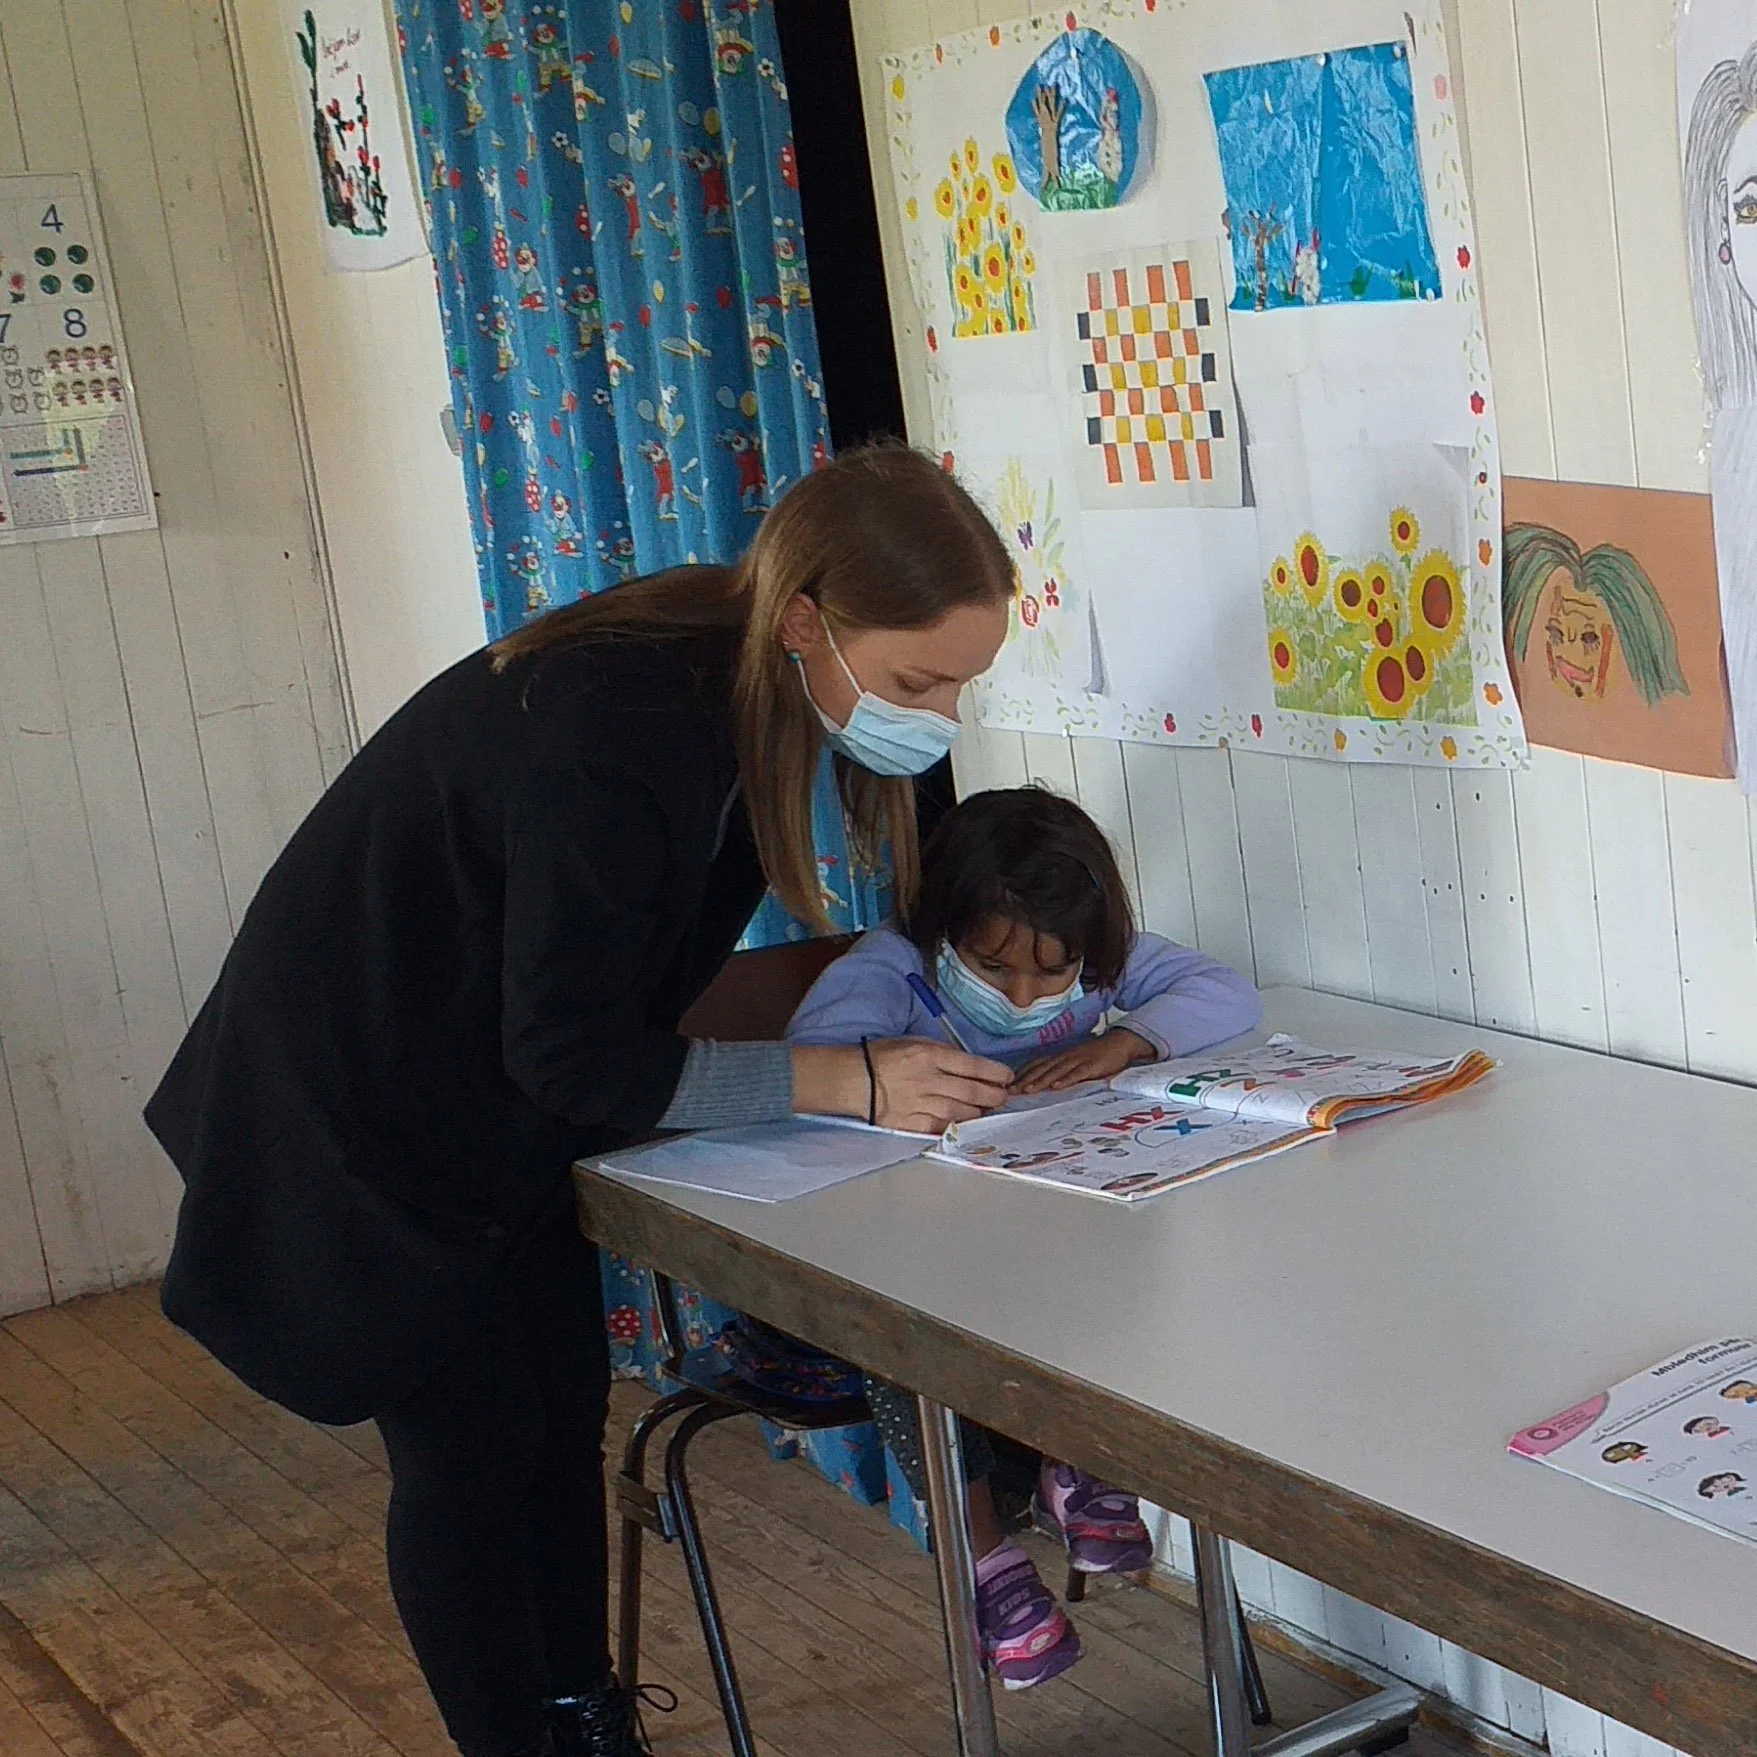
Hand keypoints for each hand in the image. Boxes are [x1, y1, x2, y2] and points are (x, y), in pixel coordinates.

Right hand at [793, 1039, 1011, 1133]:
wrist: (852, 1079)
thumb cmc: (883, 1056)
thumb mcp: (915, 1042)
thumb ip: (943, 1054)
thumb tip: (970, 1066)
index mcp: (929, 1055)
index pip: (973, 1066)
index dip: (996, 1073)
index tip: (1007, 1078)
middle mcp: (928, 1080)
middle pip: (972, 1092)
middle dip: (994, 1096)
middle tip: (1004, 1097)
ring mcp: (919, 1104)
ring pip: (961, 1113)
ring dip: (980, 1113)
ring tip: (988, 1110)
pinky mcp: (910, 1123)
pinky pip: (941, 1128)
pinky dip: (957, 1128)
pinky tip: (967, 1125)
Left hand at [1013, 1029, 1156, 1095]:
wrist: (1119, 1044)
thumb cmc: (1096, 1056)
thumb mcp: (1075, 1061)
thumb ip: (1061, 1070)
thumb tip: (1045, 1082)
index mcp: (1060, 1056)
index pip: (1037, 1064)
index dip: (1023, 1074)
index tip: (1008, 1084)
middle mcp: (1066, 1057)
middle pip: (1042, 1068)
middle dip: (1025, 1080)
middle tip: (1011, 1091)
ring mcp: (1078, 1060)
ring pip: (1056, 1071)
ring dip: (1041, 1081)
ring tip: (1028, 1090)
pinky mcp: (1092, 1066)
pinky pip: (1078, 1073)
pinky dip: (1066, 1080)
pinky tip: (1057, 1087)